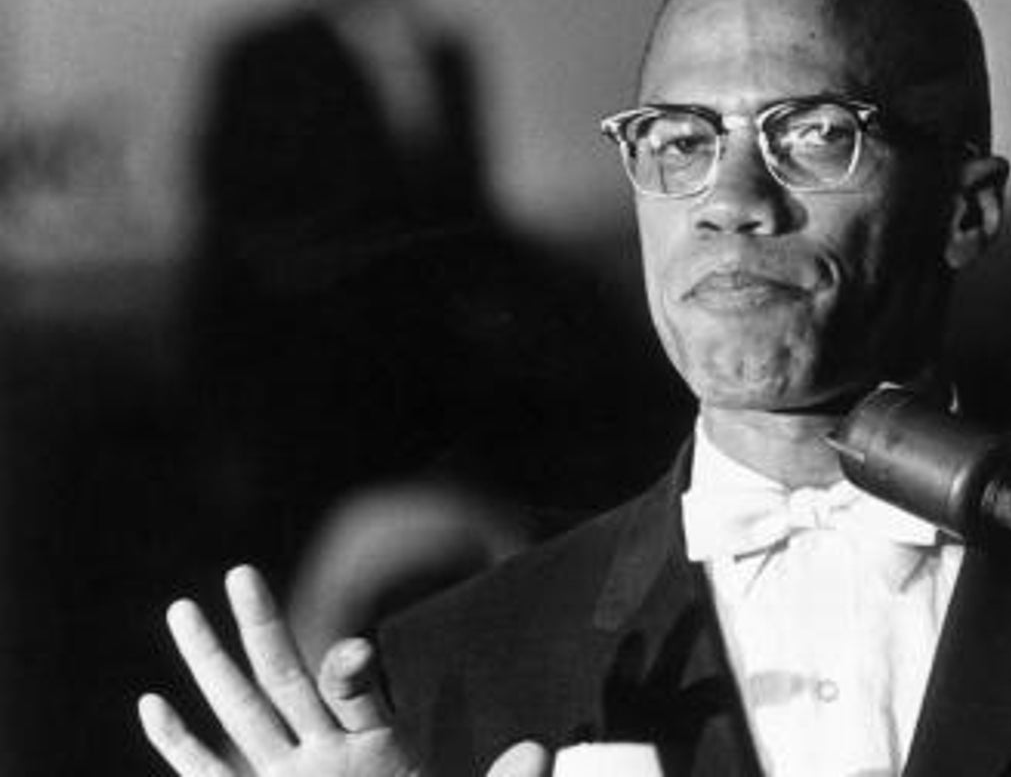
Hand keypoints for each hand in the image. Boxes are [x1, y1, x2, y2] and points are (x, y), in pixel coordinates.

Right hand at [139, 565, 552, 776]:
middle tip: (239, 572)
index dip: (353, 671)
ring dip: (209, 665)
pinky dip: (180, 747)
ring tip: (182, 609)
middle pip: (284, 680)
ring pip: (238, 713)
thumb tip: (540, 749)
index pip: (356, 695)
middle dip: (261, 628)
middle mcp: (322, 755)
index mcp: (375, 746)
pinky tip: (153, 706)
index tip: (358, 654)